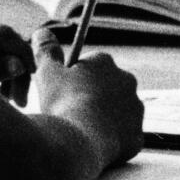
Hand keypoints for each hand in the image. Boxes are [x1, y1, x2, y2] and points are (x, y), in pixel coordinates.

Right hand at [29, 26, 143, 165]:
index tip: (63, 93)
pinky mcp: (137, 137)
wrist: (79, 141)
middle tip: (71, 112)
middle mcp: (127, 81)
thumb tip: (42, 32)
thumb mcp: (47, 73)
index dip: (74, 80)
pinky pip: (123, 138)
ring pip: (117, 113)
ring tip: (82, 132)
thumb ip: (46, 51)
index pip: (90, 66)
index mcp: (105, 62)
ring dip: (104, 119)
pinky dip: (111, 142)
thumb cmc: (62, 103)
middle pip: (107, 88)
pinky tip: (94, 147)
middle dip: (93, 97)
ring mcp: (136, 110)